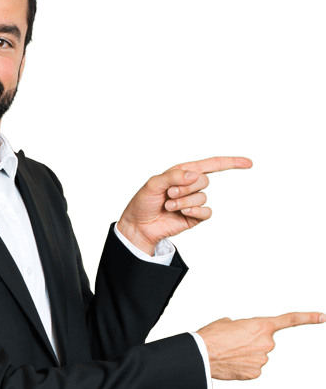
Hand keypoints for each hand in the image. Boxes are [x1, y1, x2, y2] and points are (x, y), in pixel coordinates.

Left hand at [117, 156, 253, 254]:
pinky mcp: (195, 216)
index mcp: (183, 172)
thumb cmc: (143, 201)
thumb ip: (173, 176)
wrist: (139, 225)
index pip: (211, 164)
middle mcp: (191, 185)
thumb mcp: (153, 184)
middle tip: (168, 194)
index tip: (249, 163)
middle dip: (185, 187)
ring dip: (184, 201)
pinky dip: (195, 211)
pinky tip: (183, 212)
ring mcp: (194, 201)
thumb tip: (194, 175)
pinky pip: (206, 212)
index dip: (231, 162)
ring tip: (169, 205)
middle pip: (204, 181)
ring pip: (203, 197)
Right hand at [196, 312, 325, 379]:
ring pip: (259, 356)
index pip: (290, 319)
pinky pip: (254, 367)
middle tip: (235, 341)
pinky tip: (233, 363)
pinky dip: (244, 366)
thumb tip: (244, 335)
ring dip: (248, 354)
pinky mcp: (256, 374)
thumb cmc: (213, 335)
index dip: (308, 317)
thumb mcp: (228, 322)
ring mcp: (263, 360)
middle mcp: (267, 343)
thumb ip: (244, 326)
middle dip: (254, 341)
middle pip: (266, 341)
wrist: (202, 356)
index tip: (323, 317)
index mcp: (261, 325)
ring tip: (230, 351)